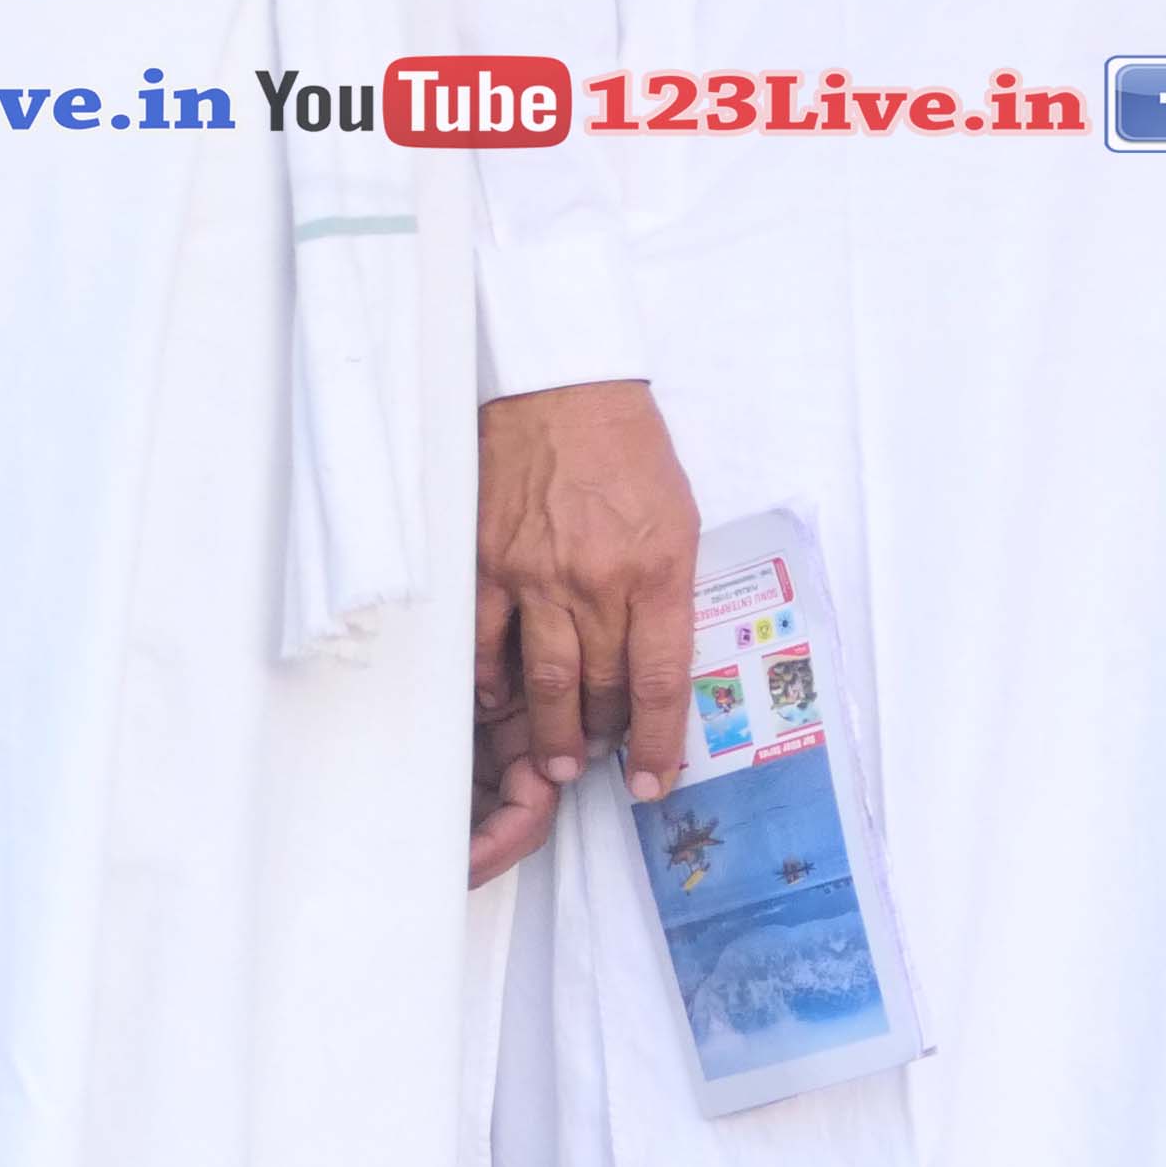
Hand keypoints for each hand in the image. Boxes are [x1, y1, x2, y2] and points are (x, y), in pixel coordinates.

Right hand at [472, 381, 698, 874]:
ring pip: (547, 678)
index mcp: (658, 568)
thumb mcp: (677, 515)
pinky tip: (500, 700)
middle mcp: (599, 581)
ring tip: (557, 758)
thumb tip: (654, 652)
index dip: (657, 739)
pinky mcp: (488, 565)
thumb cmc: (629, 449)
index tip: (653, 778)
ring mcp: (537, 575)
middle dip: (605, 736)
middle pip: (603, 686)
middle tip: (601, 760)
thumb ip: (668, 585)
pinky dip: (494, 680)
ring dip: (553, 727)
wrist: (563, 388)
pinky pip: (488, 643)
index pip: (660, 677)